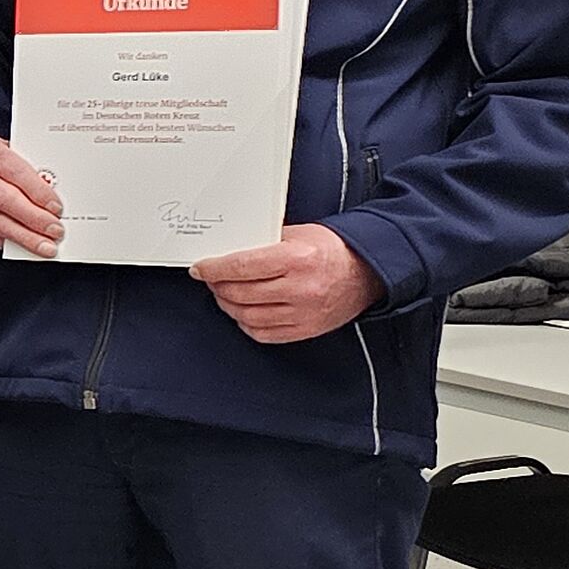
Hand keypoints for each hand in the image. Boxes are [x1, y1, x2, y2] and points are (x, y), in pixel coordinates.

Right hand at [0, 131, 62, 255]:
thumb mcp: (15, 154)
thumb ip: (32, 170)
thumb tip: (57, 194)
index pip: (16, 172)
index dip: (38, 192)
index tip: (57, 208)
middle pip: (4, 200)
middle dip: (33, 219)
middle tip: (54, 231)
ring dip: (23, 237)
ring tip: (44, 246)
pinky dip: (8, 241)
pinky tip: (24, 245)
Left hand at [191, 224, 380, 344]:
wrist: (367, 271)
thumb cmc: (332, 250)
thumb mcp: (298, 235)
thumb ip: (264, 243)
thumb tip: (228, 251)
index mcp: (297, 259)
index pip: (241, 266)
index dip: (214, 269)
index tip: (201, 269)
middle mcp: (300, 288)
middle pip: (240, 293)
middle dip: (218, 286)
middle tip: (212, 279)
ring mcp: (304, 313)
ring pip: (248, 316)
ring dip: (229, 306)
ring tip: (225, 294)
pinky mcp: (307, 329)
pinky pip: (264, 333)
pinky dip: (247, 323)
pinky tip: (244, 312)